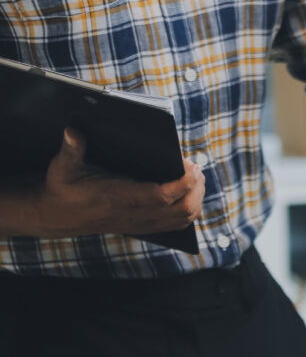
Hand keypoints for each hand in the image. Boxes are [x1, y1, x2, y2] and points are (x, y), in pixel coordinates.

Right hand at [35, 128, 204, 237]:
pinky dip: (190, 210)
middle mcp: (135, 214)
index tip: (192, 166)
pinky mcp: (144, 226)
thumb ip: (71, 149)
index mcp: (120, 198)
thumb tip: (71, 130)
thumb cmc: (62, 188)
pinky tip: (191, 194)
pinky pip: (177, 224)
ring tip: (197, 178)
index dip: (182, 184)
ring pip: (183, 219)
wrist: (57, 216)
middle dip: (196, 188)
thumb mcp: (63, 167)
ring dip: (196, 199)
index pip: (161, 196)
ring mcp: (142, 222)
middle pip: (181, 209)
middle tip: (197, 168)